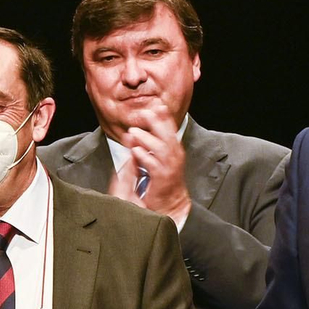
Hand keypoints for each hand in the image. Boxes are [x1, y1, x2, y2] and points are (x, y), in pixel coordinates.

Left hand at [108, 105, 191, 222]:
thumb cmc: (162, 181)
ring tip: (134, 132)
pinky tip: (136, 151)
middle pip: (167, 135)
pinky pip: (154, 165)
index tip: (157, 105)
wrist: (171, 203)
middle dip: (157, 123)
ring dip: (147, 139)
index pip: (170, 130)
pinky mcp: (162, 178)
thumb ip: (146, 146)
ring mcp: (169, 167)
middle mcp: (174, 157)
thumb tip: (133, 133)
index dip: (164, 117)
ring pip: (160, 149)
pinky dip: (145, 157)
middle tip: (145, 113)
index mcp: (174, 150)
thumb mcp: (155, 160)